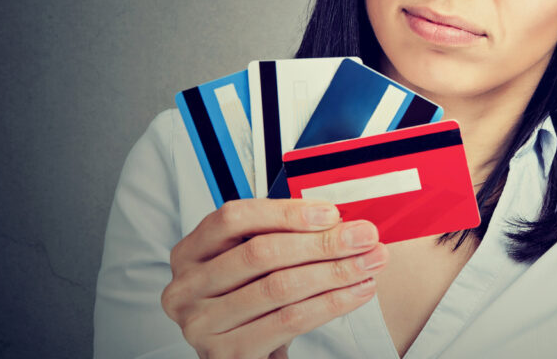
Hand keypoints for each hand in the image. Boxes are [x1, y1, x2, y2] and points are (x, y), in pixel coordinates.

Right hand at [161, 199, 387, 358]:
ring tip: (369, 262)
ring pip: (279, 287)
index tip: (332, 213)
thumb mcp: (258, 263)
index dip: (286, 212)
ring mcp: (201, 325)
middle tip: (365, 236)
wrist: (248, 354)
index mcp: (191, 252)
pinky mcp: (226, 355)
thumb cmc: (256, 297)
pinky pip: (288, 320)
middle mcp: (187, 288)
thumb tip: (341, 219)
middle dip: (321, 242)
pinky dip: (331, 303)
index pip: (234, 218)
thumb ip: (286, 235)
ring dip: (334, 271)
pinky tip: (357, 291)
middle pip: (260, 253)